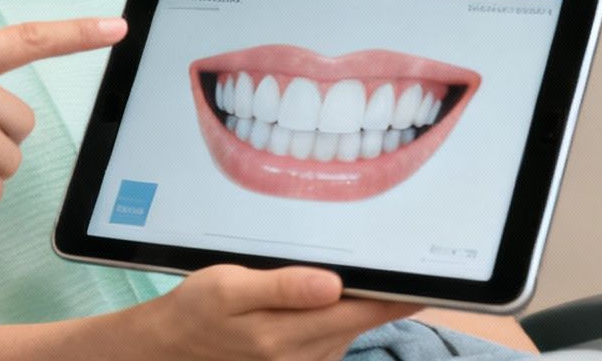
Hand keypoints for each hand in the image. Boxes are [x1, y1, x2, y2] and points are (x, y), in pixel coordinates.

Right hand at [134, 265, 421, 360]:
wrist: (175, 346)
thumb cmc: (200, 310)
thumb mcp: (229, 288)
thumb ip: (282, 287)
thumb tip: (333, 284)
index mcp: (290, 335)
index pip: (362, 313)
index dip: (398, 295)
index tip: (425, 274)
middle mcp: (307, 356)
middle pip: (361, 318)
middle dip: (377, 290)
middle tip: (387, 252)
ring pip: (350, 326)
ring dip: (355, 301)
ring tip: (345, 269)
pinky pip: (335, 334)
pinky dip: (337, 313)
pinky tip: (318, 294)